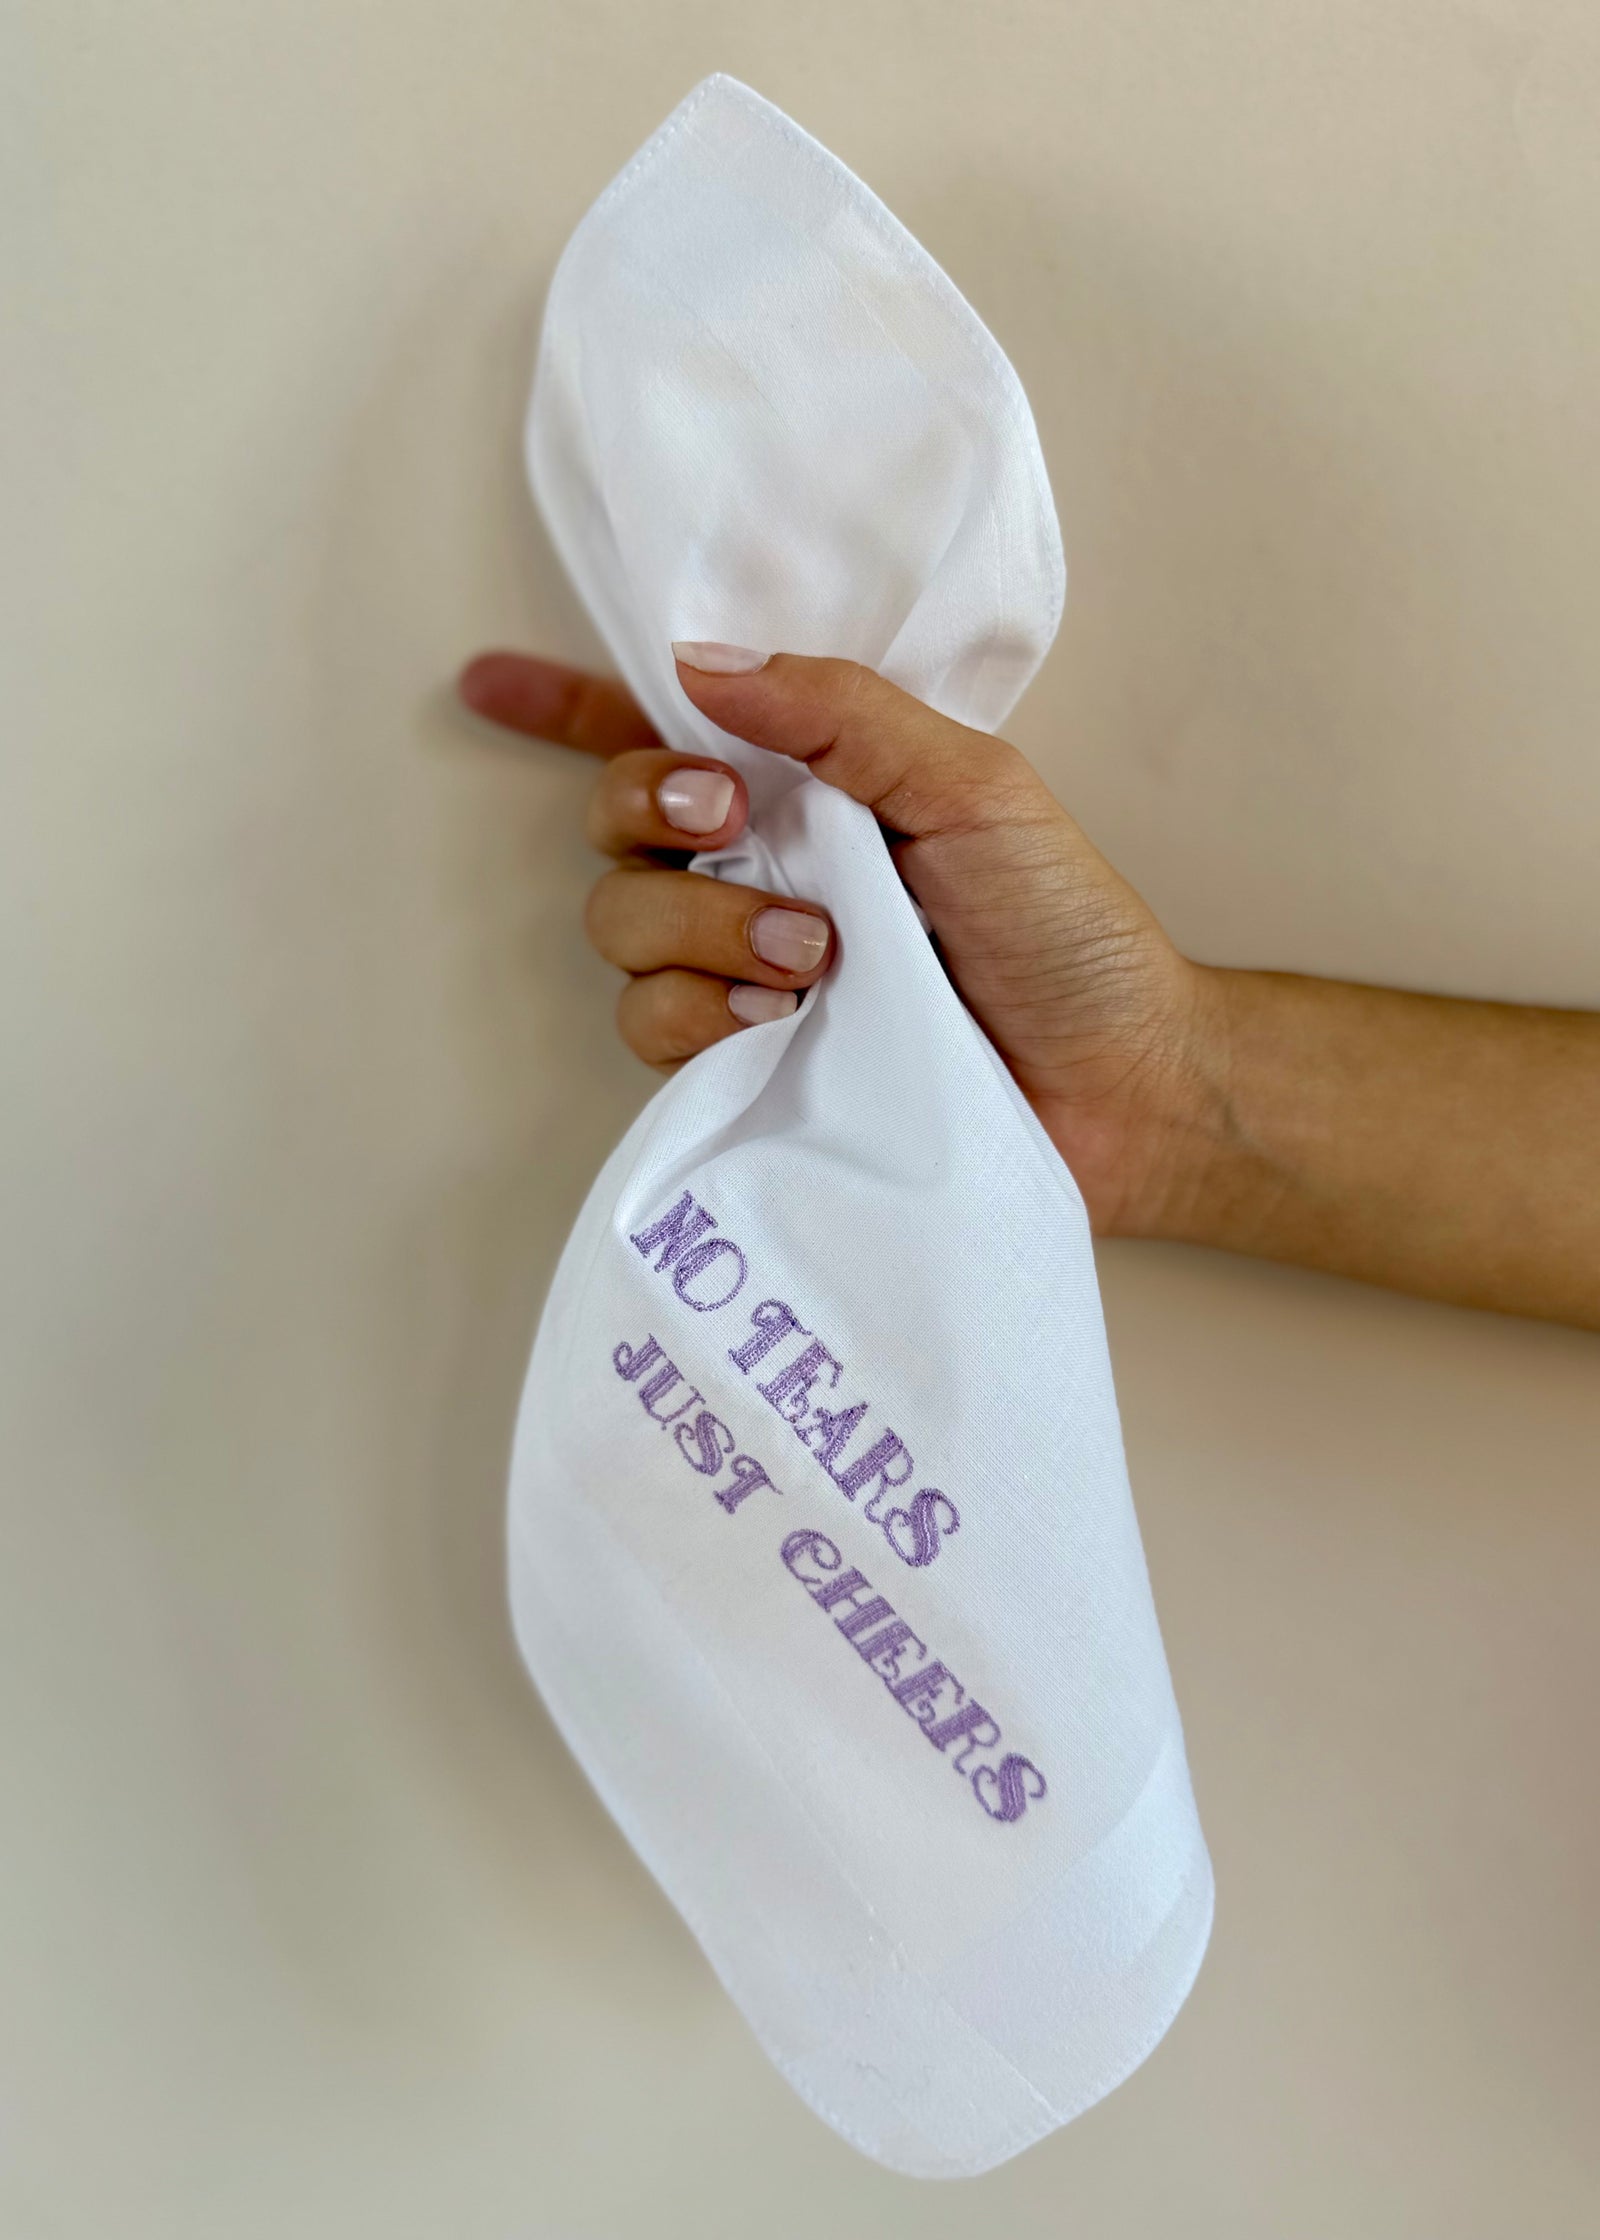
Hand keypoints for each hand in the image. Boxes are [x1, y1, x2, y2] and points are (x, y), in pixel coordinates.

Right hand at [457, 644, 1222, 1239]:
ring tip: (816, 960)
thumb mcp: (974, 788)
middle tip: (730, 817)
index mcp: (814, 790)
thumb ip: (844, 715)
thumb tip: (699, 662)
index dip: (568, 705)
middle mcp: (761, 872)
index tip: (484, 681)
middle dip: (650, 805)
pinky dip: (701, 1016)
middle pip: (618, 821)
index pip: (669, 731)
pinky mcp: (741, 1067)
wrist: (1118, 1084)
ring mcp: (744, 974)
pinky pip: (650, 1027)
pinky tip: (778, 1027)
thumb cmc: (1065, 928)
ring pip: (623, 924)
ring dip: (705, 926)